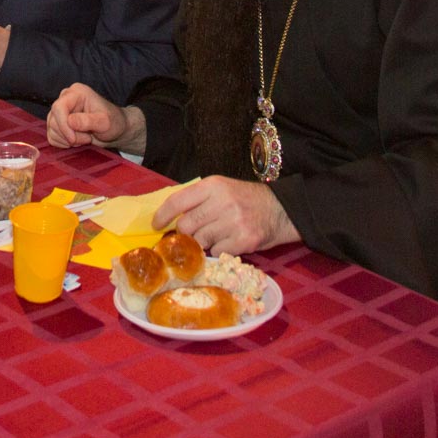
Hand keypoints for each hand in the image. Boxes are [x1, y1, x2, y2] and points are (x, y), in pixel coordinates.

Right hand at [47, 83, 131, 148]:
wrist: (114, 130)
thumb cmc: (113, 122)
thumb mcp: (105, 122)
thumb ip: (89, 121)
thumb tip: (70, 122)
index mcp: (76, 93)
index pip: (59, 107)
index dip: (63, 125)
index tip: (73, 139)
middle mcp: (65, 99)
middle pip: (53, 120)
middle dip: (69, 135)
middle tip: (87, 139)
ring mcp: (60, 112)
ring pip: (51, 129)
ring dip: (67, 140)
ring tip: (85, 139)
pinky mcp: (57, 123)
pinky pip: (51, 137)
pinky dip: (62, 143)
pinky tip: (77, 141)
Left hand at [153, 176, 300, 256]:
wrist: (281, 210)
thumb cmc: (246, 200)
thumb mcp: (222, 189)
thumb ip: (197, 200)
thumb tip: (168, 218)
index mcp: (213, 185)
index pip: (178, 201)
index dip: (163, 215)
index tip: (156, 225)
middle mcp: (222, 202)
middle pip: (186, 226)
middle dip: (185, 234)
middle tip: (192, 234)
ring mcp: (233, 222)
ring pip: (200, 241)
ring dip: (203, 243)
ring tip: (216, 236)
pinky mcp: (243, 241)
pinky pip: (217, 252)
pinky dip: (218, 251)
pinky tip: (228, 242)